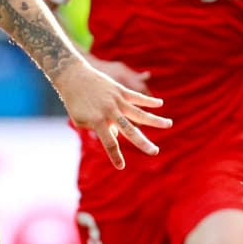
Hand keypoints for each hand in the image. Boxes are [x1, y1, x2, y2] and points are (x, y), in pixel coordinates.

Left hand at [54, 60, 171, 169]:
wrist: (72, 76)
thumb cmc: (75, 102)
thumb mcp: (81, 119)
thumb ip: (98, 129)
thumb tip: (117, 134)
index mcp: (97, 121)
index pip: (109, 143)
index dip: (115, 156)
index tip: (121, 167)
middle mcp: (109, 111)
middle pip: (129, 130)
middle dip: (142, 142)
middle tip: (154, 152)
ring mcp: (116, 100)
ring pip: (139, 112)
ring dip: (155, 119)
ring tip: (169, 124)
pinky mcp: (119, 90)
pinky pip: (136, 97)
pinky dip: (148, 100)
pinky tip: (160, 104)